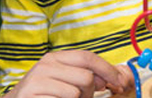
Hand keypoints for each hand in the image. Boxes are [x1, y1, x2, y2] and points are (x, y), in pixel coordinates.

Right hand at [3, 50, 132, 97]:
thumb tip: (105, 80)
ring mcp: (38, 79)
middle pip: (86, 76)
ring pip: (76, 92)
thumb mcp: (62, 80)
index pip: (87, 57)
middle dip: (90, 92)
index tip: (118, 83)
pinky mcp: (33, 94)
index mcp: (55, 57)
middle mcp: (46, 64)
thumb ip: (83, 76)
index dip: (106, 69)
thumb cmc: (43, 94)